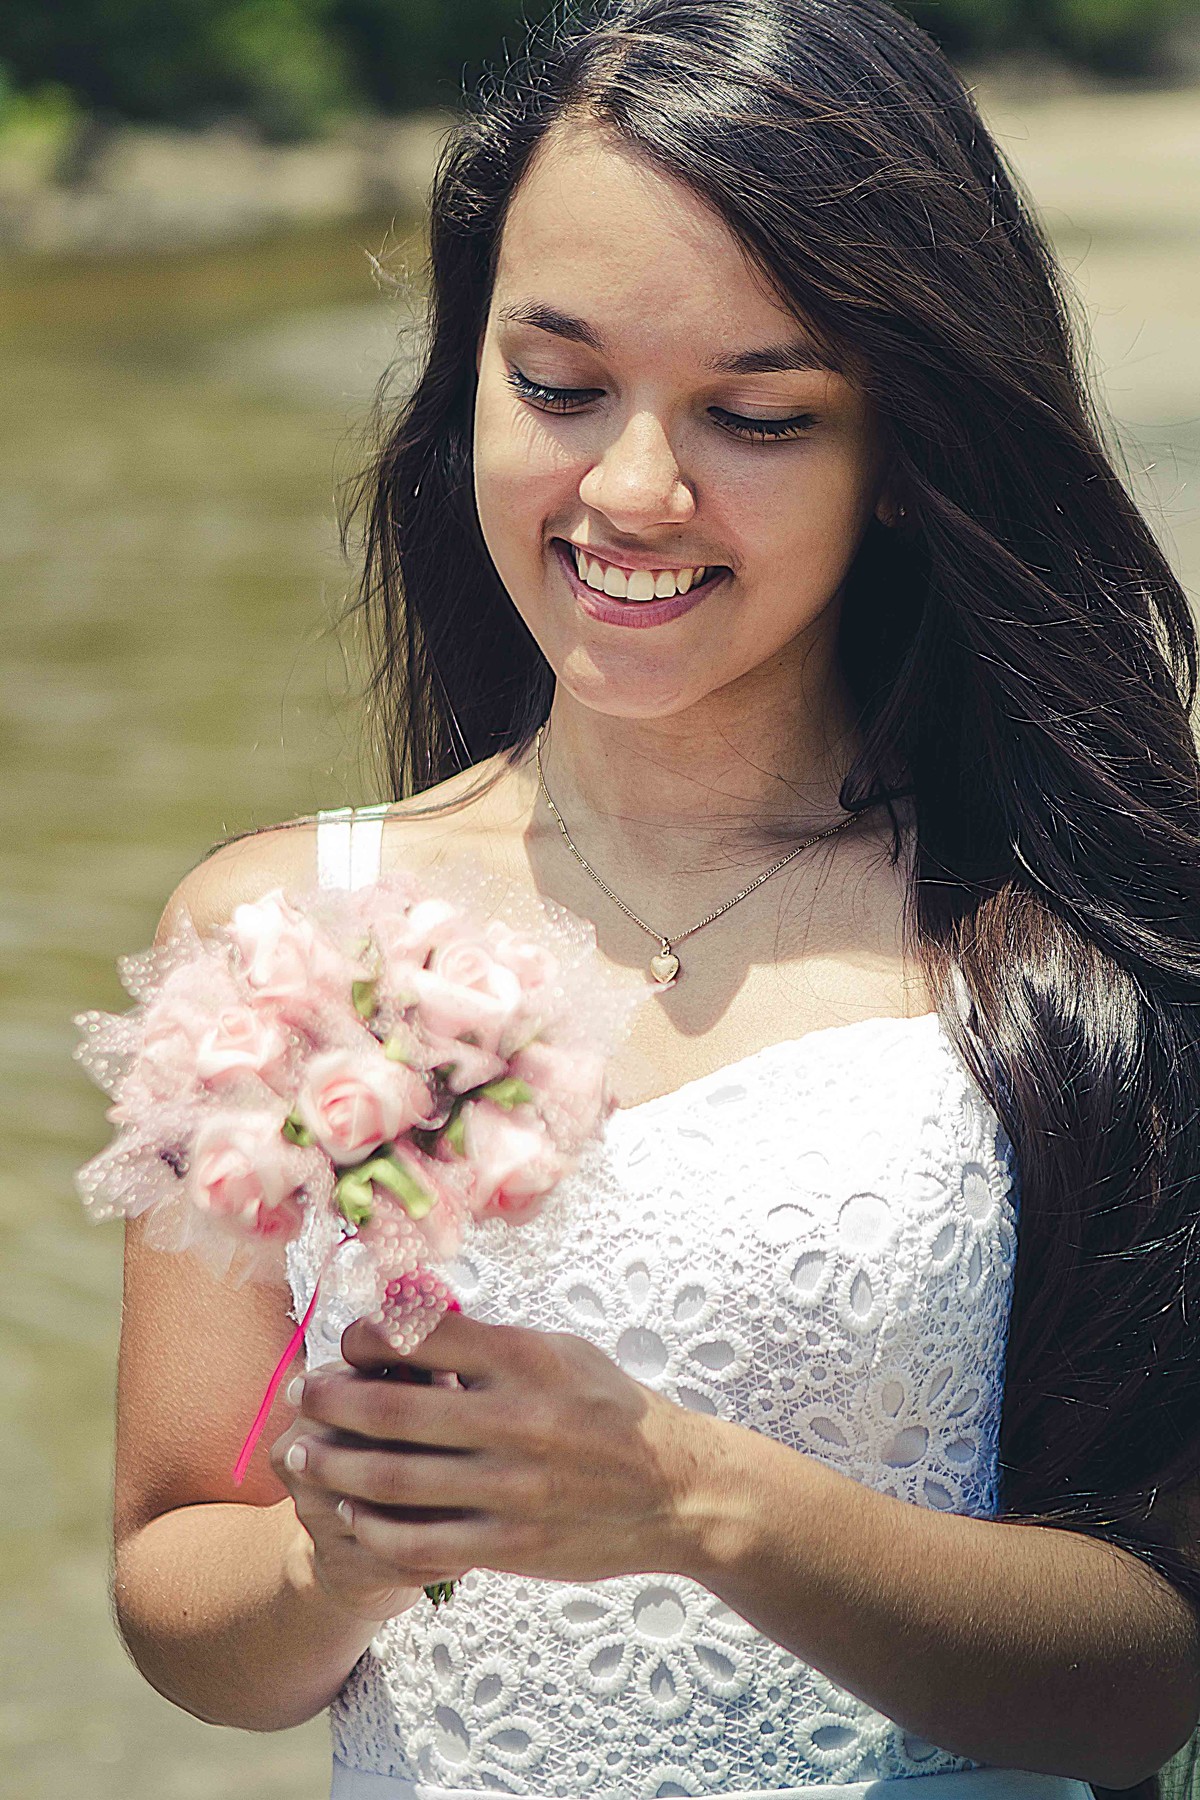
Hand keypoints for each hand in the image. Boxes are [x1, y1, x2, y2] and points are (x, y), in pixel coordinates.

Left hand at [273, 1309, 718, 1589]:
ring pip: (394, 1481)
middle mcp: (517, 1419)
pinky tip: (351, 1513)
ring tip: (303, 1457)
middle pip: (393, 1409)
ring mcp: (513, 1488)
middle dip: (330, 1400)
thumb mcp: (562, 1352)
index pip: (423, 1334)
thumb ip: (490, 1341)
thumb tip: (409, 1320)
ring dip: (334, 1467)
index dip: (367, 1335)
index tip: (346, 1341)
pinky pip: (421, 1540)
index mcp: (528, 1358)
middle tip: (298, 1395)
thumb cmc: (612, 1410)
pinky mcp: (511, 1544)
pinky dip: (373, 1527)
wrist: (678, 1492)